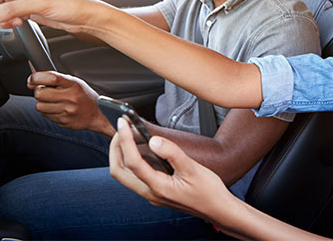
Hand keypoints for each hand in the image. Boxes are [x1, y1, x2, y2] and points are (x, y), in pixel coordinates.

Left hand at [29, 71, 114, 136]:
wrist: (99, 114)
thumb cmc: (85, 96)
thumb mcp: (75, 82)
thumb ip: (56, 79)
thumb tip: (33, 79)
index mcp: (73, 84)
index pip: (51, 77)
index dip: (36, 77)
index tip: (32, 79)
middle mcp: (70, 97)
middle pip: (40, 94)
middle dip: (38, 92)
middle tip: (44, 91)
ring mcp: (67, 111)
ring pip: (39, 106)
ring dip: (42, 103)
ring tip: (51, 101)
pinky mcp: (64, 121)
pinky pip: (45, 116)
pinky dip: (47, 112)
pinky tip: (57, 109)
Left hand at [109, 117, 230, 219]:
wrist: (217, 210)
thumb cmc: (208, 191)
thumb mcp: (193, 169)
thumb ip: (172, 153)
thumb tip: (153, 140)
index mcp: (158, 188)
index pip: (132, 162)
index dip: (125, 140)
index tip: (123, 123)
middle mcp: (150, 193)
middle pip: (119, 171)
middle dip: (115, 148)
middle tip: (121, 128)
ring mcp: (151, 193)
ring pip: (124, 175)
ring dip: (121, 154)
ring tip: (127, 134)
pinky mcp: (155, 191)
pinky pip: (135, 175)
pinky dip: (131, 160)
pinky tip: (139, 148)